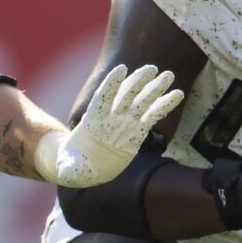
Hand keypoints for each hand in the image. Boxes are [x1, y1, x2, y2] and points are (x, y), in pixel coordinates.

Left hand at [37, 63, 183, 186]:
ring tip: (168, 75)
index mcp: (93, 122)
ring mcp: (125, 123)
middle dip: (137, 82)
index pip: (102, 99)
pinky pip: (152, 116)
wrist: (86, 166)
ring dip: (154, 88)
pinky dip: (164, 106)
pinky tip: (177, 95)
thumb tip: (65, 173)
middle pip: (125, 96)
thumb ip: (68, 168)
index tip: (121, 69)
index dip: (111, 84)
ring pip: (141, 102)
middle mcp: (111, 118)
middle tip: (151, 69)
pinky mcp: (137, 131)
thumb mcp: (68, 168)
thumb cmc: (73, 165)